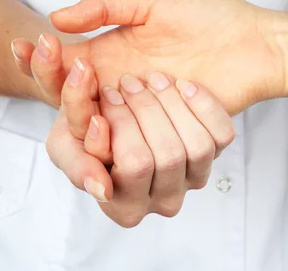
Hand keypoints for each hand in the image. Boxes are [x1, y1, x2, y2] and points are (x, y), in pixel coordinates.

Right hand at [13, 0, 287, 137]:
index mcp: (111, 58)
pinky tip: (158, 96)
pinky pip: (147, 140)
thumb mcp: (153, 0)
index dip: (43, 63)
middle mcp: (123, 90)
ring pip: (105, 129)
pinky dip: (145, 124)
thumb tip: (56, 17)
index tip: (30, 47)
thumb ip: (106, 6)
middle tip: (80, 70)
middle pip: (75, 105)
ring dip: (104, 108)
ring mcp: (148, 114)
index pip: (63, 71)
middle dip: (65, 88)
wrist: (256, 39)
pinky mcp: (175, 131)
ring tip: (118, 79)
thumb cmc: (209, 16)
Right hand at [47, 58, 234, 224]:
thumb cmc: (89, 129)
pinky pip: (222, 133)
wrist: (118, 107)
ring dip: (173, 104)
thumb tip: (101, 187)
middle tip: (127, 81)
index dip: (122, 124)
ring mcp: (194, 178)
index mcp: (126, 208)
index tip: (106, 93)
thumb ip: (75, 164)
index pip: (134, 167)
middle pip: (169, 156)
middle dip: (146, 109)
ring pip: (197, 146)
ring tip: (151, 79)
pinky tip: (182, 85)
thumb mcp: (65, 143)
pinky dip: (204, 105)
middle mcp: (164, 200)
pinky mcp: (217, 154)